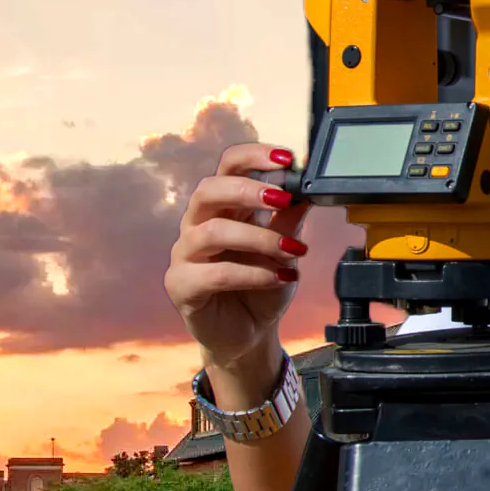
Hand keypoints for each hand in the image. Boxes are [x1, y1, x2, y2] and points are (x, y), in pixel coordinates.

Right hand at [164, 143, 308, 373]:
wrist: (250, 334)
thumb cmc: (263, 288)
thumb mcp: (286, 251)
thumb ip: (291, 220)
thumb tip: (307, 188)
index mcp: (223, 208)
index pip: (228, 166)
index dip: (253, 156)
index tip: (287, 158)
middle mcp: (198, 225)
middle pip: (209, 190)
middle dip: (248, 189)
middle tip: (283, 198)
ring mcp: (186, 255)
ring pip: (212, 231)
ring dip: (258, 238)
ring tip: (292, 252)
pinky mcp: (182, 286)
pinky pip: (215, 274)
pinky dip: (253, 274)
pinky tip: (279, 278)